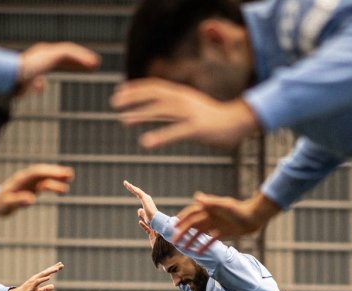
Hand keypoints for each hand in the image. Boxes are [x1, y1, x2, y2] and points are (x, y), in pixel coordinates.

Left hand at [0, 164, 74, 215]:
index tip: (61, 175)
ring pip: (45, 177)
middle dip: (56, 172)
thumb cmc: (0, 204)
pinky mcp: (32, 187)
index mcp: (21, 180)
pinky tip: (63, 188)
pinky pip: (45, 183)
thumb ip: (18, 201)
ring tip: (70, 178)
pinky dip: (54, 184)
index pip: (37, 173)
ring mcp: (29, 182)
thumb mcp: (8, 205)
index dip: (50, 173)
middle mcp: (26, 178)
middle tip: (70, 174)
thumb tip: (31, 199)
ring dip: (57, 177)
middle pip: (43, 172)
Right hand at [6, 262, 62, 290]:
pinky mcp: (32, 286)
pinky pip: (38, 281)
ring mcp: (34, 281)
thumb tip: (53, 286)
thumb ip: (45, 289)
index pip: (47, 273)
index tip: (61, 265)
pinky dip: (43, 279)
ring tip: (57, 269)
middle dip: (54, 268)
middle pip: (47, 272)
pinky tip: (49, 277)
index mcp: (38, 279)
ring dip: (50, 271)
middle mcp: (36, 278)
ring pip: (43, 275)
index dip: (54, 269)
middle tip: (61, 265)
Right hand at [18, 42, 99, 93]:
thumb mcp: (28, 87)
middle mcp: (43, 52)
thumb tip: (43, 86)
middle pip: (67, 55)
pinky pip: (69, 54)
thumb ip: (36, 84)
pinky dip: (82, 58)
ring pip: (69, 52)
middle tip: (94, 66)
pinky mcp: (51, 53)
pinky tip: (92, 64)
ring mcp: (47, 51)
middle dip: (81, 60)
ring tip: (96, 64)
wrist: (10, 78)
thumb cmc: (15, 85)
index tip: (85, 68)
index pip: (60, 60)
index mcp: (39, 60)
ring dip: (83, 58)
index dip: (73, 64)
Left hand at [111, 79, 258, 149]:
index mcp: (181, 94)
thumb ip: (171, 106)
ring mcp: (190, 114)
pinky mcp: (197, 129)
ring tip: (123, 121)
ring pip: (162, 111)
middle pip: (155, 95)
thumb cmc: (210, 118)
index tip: (118, 92)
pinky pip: (175, 132)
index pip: (155, 87)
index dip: (135, 88)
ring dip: (141, 115)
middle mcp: (184, 100)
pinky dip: (159, 136)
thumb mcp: (188, 106)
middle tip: (113, 103)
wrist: (237, 122)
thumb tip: (150, 108)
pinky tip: (145, 143)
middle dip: (133, 98)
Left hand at [123, 180, 158, 222]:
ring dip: (131, 186)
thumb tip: (139, 209)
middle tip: (125, 182)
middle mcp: (146, 198)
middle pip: (137, 191)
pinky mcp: (145, 198)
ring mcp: (146, 198)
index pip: (138, 194)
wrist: (156, 220)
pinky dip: (134, 189)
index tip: (128, 187)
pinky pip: (138, 192)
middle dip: (131, 186)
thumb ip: (142, 213)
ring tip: (125, 183)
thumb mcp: (145, 216)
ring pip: (137, 190)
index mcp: (146, 201)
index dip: (133, 190)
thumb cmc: (152, 220)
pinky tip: (129, 186)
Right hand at [172, 192, 280, 252]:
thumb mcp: (225, 205)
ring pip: (200, 233)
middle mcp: (211, 216)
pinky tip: (198, 253)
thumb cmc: (241, 210)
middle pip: (193, 224)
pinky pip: (211, 240)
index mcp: (209, 209)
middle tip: (174, 240)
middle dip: (183, 232)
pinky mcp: (223, 232)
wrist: (256, 217)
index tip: (173, 226)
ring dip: (191, 240)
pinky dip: (204, 246)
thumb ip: (210, 202)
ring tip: (182, 248)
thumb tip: (196, 196)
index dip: (182, 219)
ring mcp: (217, 224)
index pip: (191, 213)